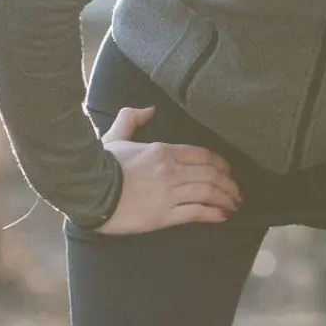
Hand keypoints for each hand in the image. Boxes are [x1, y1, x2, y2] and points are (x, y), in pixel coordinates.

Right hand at [93, 106, 243, 234]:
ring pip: (208, 192)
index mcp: (162, 150)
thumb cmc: (100, 164)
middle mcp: (170, 170)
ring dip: (226, 198)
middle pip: (210, 174)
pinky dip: (214, 214)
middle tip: (237, 191)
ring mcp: (168, 193)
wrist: (88, 191)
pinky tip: (224, 216)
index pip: (202, 154)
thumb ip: (132, 118)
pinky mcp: (163, 215)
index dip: (220, 163)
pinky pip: (196, 212)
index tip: (228, 170)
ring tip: (234, 204)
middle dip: (229, 183)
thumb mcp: (115, 135)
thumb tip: (150, 109)